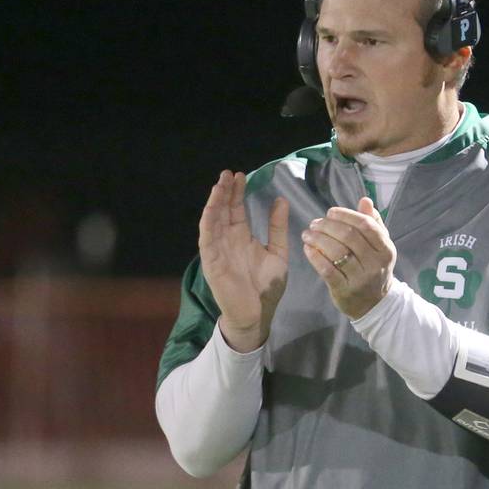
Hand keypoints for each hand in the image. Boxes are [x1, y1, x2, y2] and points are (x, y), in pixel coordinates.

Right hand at [199, 170, 288, 351]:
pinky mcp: (212, 262)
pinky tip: (212, 207)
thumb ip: (277, 227)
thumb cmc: (266, 287)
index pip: (236, 210)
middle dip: (224, 191)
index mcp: (241, 238)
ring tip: (220, 184)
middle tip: (228, 173)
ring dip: (215, 202)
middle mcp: (227, 240)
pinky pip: (207, 238)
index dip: (237, 193)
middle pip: (223, 210)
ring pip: (213, 220)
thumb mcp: (277, 252)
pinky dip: (208, 221)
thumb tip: (281, 200)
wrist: (258, 315)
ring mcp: (218, 250)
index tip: (241, 175)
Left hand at [302, 196, 395, 318]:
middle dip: (328, 226)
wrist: (374, 305)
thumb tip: (365, 200)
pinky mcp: (345, 290)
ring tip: (307, 234)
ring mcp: (361, 278)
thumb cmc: (372, 268)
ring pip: (336, 251)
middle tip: (314, 223)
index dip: (346, 215)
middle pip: (349, 236)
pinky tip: (307, 248)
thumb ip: (373, 222)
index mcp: (385, 248)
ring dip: (318, 239)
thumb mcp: (379, 246)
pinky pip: (327, 270)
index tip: (330, 212)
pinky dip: (315, 257)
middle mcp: (375, 263)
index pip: (365, 225)